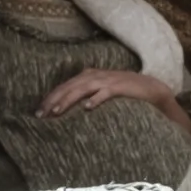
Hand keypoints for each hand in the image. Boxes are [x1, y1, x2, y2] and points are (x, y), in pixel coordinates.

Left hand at [38, 68, 190, 133]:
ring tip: (57, 111)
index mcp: (89, 75)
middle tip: (41, 114)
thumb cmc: (123, 93)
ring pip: (83, 88)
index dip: (50, 97)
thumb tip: (65, 109)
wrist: (151, 88)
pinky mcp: (121, 87)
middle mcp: (96, 75)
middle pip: (69, 86)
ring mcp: (108, 80)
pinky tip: (87, 107)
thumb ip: (86, 95)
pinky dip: (96, 98)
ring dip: (69, 99)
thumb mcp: (101, 91)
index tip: (38, 112)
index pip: (64, 86)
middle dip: (54, 100)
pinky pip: (106, 92)